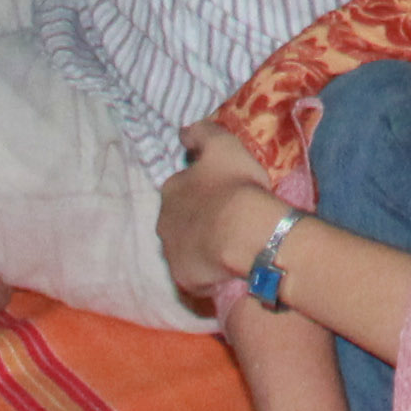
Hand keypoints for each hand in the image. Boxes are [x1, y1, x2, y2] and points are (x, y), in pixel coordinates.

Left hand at [159, 121, 288, 301]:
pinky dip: (207, 271)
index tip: (220, 191)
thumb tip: (183, 132)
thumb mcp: (223, 145)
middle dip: (196, 219)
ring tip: (228, 246)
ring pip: (185, 248)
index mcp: (171, 190)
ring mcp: (172, 253)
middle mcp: (163, 221)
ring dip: (200, 245)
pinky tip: (226, 267)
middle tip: (225, 219)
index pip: (180, 187)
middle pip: (179, 219)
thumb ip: (201, 132)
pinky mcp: (185, 279)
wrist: (246, 233)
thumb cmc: (235, 186)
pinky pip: (195, 275)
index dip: (200, 189)